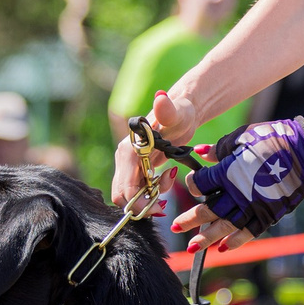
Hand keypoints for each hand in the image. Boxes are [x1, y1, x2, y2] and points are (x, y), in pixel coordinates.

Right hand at [108, 87, 197, 205]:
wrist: (181, 112)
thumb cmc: (180, 112)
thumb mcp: (177, 112)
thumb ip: (168, 109)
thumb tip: (161, 98)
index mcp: (128, 151)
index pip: (126, 189)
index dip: (140, 204)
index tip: (161, 206)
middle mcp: (123, 158)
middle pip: (122, 196)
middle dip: (143, 204)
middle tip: (164, 199)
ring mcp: (127, 164)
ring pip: (129, 195)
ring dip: (148, 198)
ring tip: (168, 180)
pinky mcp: (135, 168)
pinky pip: (137, 190)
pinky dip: (150, 193)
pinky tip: (166, 179)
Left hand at [177, 117, 303, 246]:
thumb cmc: (272, 138)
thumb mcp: (241, 137)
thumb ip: (218, 149)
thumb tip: (200, 152)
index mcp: (227, 171)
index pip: (200, 184)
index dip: (193, 184)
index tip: (194, 181)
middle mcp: (236, 192)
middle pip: (207, 210)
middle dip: (190, 219)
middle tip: (176, 227)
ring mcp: (253, 206)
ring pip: (224, 225)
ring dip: (207, 237)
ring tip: (192, 247)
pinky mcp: (269, 213)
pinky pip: (249, 232)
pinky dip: (235, 241)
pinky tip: (222, 248)